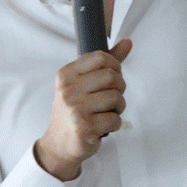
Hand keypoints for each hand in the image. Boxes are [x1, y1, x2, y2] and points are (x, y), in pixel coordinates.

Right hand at [34, 38, 132, 180]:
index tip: (113, 76)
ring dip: (118, 107)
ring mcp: (75, 109)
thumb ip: (106, 62)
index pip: (101, 57)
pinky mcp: (84, 128)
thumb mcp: (82, 83)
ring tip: (106, 112)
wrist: (58, 144)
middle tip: (111, 98)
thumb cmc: (74, 110)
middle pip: (112, 76)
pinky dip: (115, 124)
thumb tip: (128, 42)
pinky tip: (103, 126)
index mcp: (66, 74)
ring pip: (116, 98)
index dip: (115, 66)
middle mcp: (68, 90)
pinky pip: (115, 119)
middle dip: (119, 88)